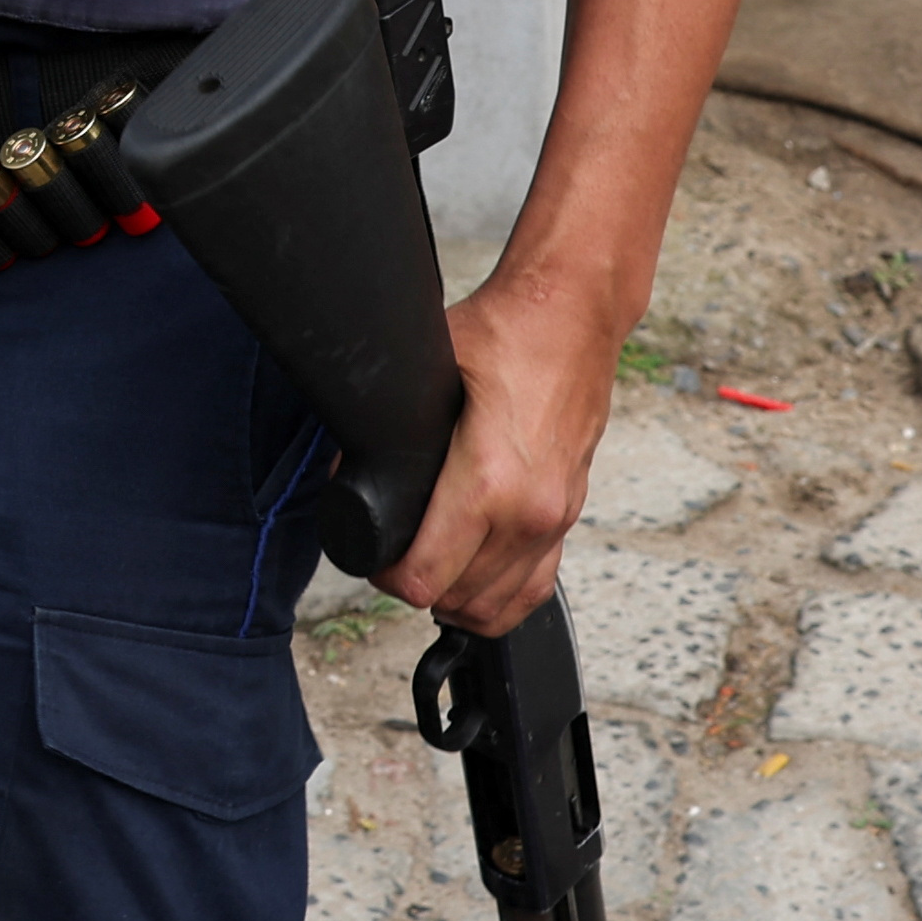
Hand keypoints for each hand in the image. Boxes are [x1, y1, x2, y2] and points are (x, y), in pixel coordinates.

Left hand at [381, 269, 628, 636]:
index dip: (387, 575)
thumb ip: (386, 425)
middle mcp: (530, 512)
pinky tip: (472, 582)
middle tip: (390, 555)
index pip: (427, 576)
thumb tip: (348, 466)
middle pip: (458, 598)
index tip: (373, 555)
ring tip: (425, 569)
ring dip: (457, 597)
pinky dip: (501, 596)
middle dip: (415, 584)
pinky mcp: (571, 511)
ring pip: (499, 605)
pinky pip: (537, 586)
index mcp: (489, 483)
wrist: (573, 315)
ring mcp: (557, 517)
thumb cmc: (507, 333)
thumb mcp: (426, 372)